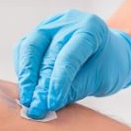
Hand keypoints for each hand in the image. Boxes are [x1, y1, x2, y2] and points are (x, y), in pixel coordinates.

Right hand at [14, 10, 130, 118]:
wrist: (108, 52)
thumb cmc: (108, 66)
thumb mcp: (100, 79)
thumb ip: (74, 89)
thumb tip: (45, 103)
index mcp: (91, 28)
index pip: (69, 57)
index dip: (58, 82)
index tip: (51, 104)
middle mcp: (68, 22)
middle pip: (47, 54)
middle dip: (40, 84)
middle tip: (36, 108)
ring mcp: (50, 24)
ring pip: (29, 48)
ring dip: (26, 76)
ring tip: (27, 99)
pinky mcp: (38, 32)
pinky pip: (23, 49)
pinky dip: (22, 69)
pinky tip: (26, 87)